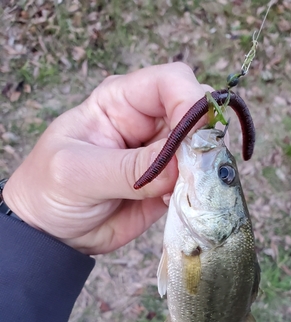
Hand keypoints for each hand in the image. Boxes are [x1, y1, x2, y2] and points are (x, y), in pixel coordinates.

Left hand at [3, 63, 210, 253]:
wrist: (51, 232)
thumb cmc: (49, 189)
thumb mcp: (78, 173)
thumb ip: (128, 168)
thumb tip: (179, 165)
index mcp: (119, 101)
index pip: (170, 82)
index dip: (189, 101)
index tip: (192, 138)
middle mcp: (147, 123)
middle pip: (196, 114)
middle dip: (203, 139)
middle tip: (194, 169)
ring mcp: (161, 155)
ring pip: (202, 150)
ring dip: (202, 170)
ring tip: (179, 192)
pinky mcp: (168, 185)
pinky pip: (196, 182)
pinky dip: (196, 192)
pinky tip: (173, 204)